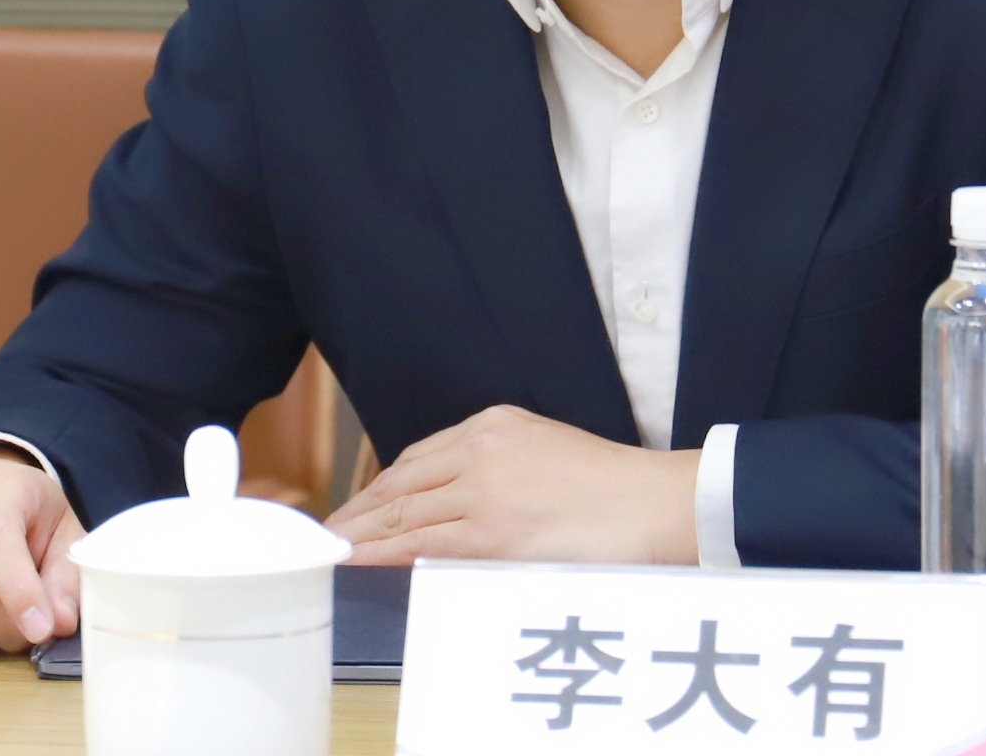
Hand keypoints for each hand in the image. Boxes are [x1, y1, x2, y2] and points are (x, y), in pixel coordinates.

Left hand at [325, 404, 696, 565]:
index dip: (381, 486)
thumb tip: (460, 505)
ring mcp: (482, 487)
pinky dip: (381, 551)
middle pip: (400, 482)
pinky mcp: (490, 529)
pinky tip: (358, 559)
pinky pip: (420, 542)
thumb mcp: (545, 453)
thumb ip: (500, 469)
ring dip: (362, 532)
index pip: (418, 457)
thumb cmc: (614, 490)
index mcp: (494, 425)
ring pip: (403, 512)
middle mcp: (480, 448)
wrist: (655, 503)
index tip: (359, 505)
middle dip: (360, 509)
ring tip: (333, 551)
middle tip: (330, 531)